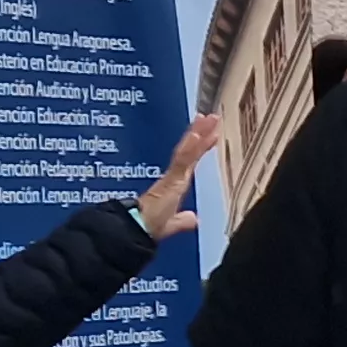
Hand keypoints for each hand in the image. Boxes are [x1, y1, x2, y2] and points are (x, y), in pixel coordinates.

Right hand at [137, 116, 220, 237]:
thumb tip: (192, 220)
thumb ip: (182, 221)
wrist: (135, 230)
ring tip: (208, 118)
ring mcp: (172, 177)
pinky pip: (181, 161)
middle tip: (212, 116)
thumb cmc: (148, 228)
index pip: (191, 161)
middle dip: (201, 133)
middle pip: (191, 151)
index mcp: (175, 185)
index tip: (211, 132)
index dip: (201, 146)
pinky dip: (189, 148)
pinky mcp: (169, 180)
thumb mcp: (171, 224)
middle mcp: (174, 177)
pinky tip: (196, 135)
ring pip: (187, 151)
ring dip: (198, 134)